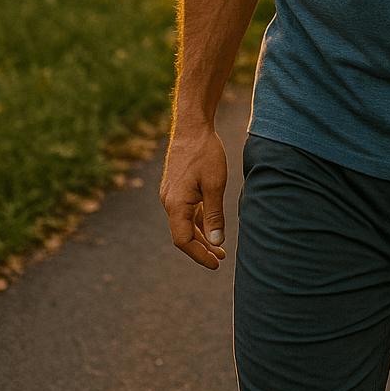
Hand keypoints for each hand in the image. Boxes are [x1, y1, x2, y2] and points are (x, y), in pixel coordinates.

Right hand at [160, 126, 227, 269]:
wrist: (192, 127)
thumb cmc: (205, 153)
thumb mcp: (215, 185)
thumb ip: (214, 215)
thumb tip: (217, 242)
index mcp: (176, 204)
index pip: (183, 240)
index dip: (199, 254)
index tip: (216, 263)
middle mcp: (169, 202)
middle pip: (183, 235)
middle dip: (202, 249)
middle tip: (220, 259)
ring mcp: (171, 195)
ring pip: (184, 223)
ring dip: (200, 236)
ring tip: (218, 248)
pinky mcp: (176, 188)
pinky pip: (185, 212)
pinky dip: (197, 222)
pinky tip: (210, 227)